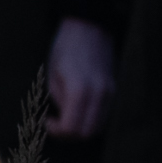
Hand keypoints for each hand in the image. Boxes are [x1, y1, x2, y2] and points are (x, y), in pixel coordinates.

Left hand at [44, 18, 114, 138]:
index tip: (46, 120)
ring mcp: (110, 92)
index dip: (56, 131)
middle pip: (87, 133)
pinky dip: (91, 119)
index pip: (71, 128)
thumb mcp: (53, 76)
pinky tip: (79, 109)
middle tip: (55, 124)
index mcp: (80, 90)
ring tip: (67, 117)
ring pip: (98, 126)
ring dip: (81, 128)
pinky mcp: (114, 89)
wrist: (90, 28)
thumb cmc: (65, 49)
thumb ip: (60, 102)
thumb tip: (62, 120)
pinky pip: (104, 115)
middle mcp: (100, 94)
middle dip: (69, 134)